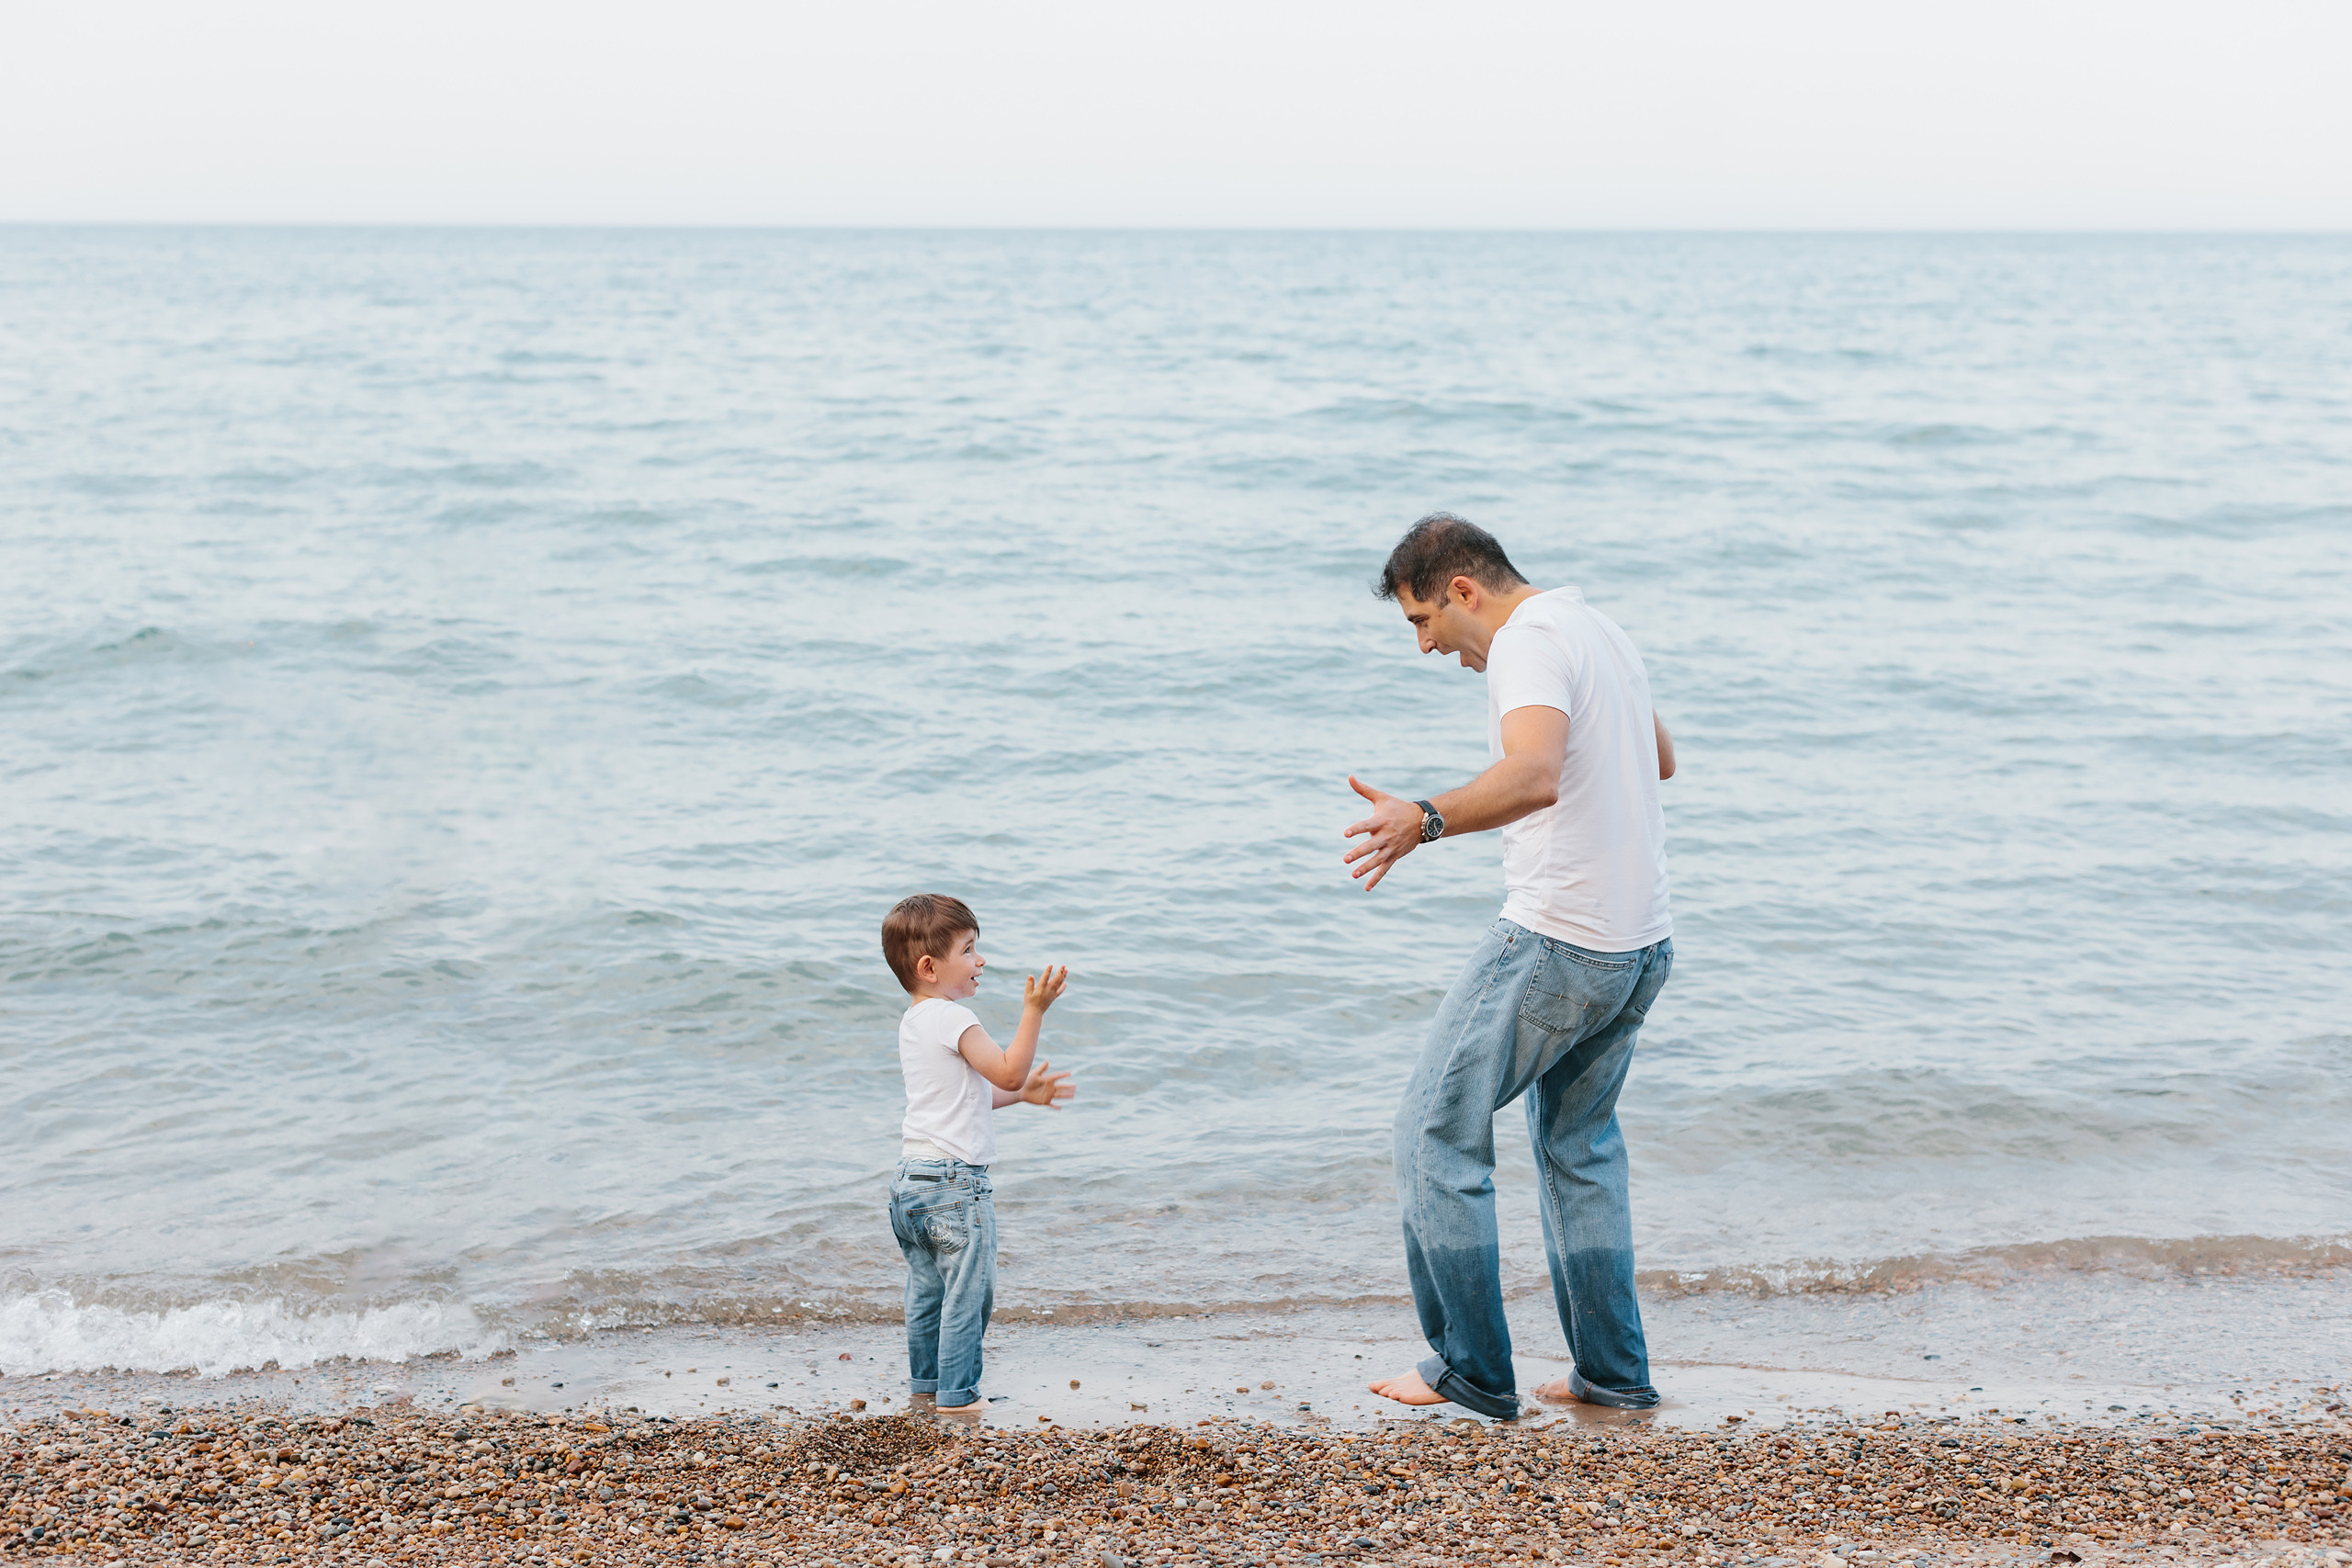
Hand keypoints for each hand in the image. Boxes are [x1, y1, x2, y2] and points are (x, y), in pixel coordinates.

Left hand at [1018, 1058, 1074, 1108]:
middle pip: (1061, 1087)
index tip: (1070, 1074)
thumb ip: (1041, 1068)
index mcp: (1047, 1080)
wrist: (1019, 1091)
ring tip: (1073, 1095)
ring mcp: (1048, 1094)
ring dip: (1066, 1095)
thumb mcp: (1034, 1074)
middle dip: (1068, 1087)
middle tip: (1075, 1086)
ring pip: (1059, 1095)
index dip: (1063, 1075)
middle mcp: (1049, 1087)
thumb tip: (1047, 1061)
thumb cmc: (1026, 1081)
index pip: (1057, 1077)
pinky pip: (1051, 1104)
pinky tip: (1060, 1108)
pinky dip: (1056, 1107)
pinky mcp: (1044, 1101)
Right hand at [1023, 965, 1068, 1012]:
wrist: (1034, 1013)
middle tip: (1063, 965)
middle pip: (1056, 980)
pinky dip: (1062, 987)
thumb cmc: (1029, 1002)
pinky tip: (1065, 983)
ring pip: (1059, 984)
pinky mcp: (1053, 997)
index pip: (1045, 978)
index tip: (1051, 965)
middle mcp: (1048, 991)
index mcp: (1041, 989)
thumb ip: (1029, 984)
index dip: (1048, 971)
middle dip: (1060, 972)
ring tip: (1066, 970)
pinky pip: (1059, 991)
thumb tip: (1030, 975)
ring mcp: (1052, 994)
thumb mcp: (1027, 993)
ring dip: (1063, 977)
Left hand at [1341, 775, 1424, 890]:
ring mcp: (1391, 848)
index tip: (1345, 833)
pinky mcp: (1394, 856)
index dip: (1356, 829)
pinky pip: (1384, 869)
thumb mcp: (1382, 797)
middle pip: (1371, 846)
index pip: (1367, 825)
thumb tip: (1349, 776)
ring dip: (1366, 868)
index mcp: (1381, 820)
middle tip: (1345, 858)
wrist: (1422, 821)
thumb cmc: (1397, 808)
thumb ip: (1363, 789)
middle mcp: (1386, 835)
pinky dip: (1376, 879)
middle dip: (1359, 853)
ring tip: (1353, 874)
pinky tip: (1366, 888)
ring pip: (1377, 860)